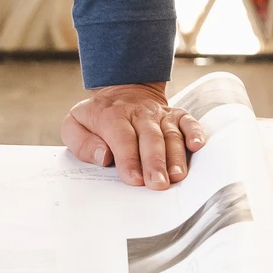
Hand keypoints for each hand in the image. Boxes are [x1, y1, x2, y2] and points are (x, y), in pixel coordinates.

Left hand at [61, 83, 205, 189]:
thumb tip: (103, 157)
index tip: (133, 179)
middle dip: (154, 162)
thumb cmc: (97, 116)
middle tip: (158, 184)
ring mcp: (159, 114)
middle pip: (149, 137)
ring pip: (170, 134)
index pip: (122, 137)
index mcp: (112, 115)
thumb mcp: (75, 124)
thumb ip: (82, 143)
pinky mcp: (176, 115)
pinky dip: (195, 132)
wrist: (122, 88)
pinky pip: (189, 121)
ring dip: (175, 155)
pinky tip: (198, 146)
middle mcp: (139, 114)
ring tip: (177, 176)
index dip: (128, 158)